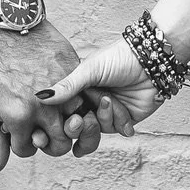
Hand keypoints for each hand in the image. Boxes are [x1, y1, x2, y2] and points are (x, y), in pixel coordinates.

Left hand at [0, 21, 98, 171]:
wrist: (6, 23)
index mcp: (20, 117)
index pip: (28, 150)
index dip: (21, 144)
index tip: (18, 132)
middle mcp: (45, 107)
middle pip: (59, 144)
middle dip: (49, 142)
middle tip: (41, 131)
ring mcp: (62, 87)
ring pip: (77, 122)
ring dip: (68, 123)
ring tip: (56, 115)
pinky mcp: (72, 70)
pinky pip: (83, 95)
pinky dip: (77, 100)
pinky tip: (65, 96)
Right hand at [39, 38, 157, 137]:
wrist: (150, 61)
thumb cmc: (118, 58)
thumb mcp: (88, 70)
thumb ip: (66, 86)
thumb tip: (38, 97)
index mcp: (78, 90)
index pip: (62, 114)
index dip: (61, 123)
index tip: (60, 124)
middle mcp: (90, 103)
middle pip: (77, 130)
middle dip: (81, 126)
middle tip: (83, 117)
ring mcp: (107, 113)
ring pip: (96, 132)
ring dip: (103, 117)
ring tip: (109, 100)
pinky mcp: (124, 120)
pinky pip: (116, 130)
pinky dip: (119, 120)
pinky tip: (122, 106)